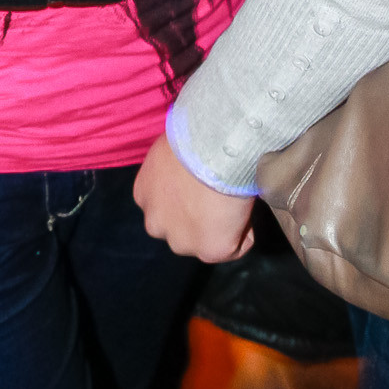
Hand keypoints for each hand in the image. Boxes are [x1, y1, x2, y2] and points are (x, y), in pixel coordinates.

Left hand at [134, 131, 255, 260]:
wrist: (211, 148)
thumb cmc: (193, 137)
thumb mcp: (169, 150)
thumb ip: (172, 168)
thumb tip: (188, 164)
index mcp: (143, 195)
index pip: (167, 205)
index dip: (189, 194)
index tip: (204, 179)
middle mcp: (155, 223)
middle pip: (182, 228)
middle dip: (199, 216)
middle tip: (218, 191)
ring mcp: (181, 241)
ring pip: (207, 240)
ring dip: (222, 225)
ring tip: (231, 197)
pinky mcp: (210, 251)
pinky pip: (236, 245)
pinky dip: (244, 229)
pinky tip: (242, 206)